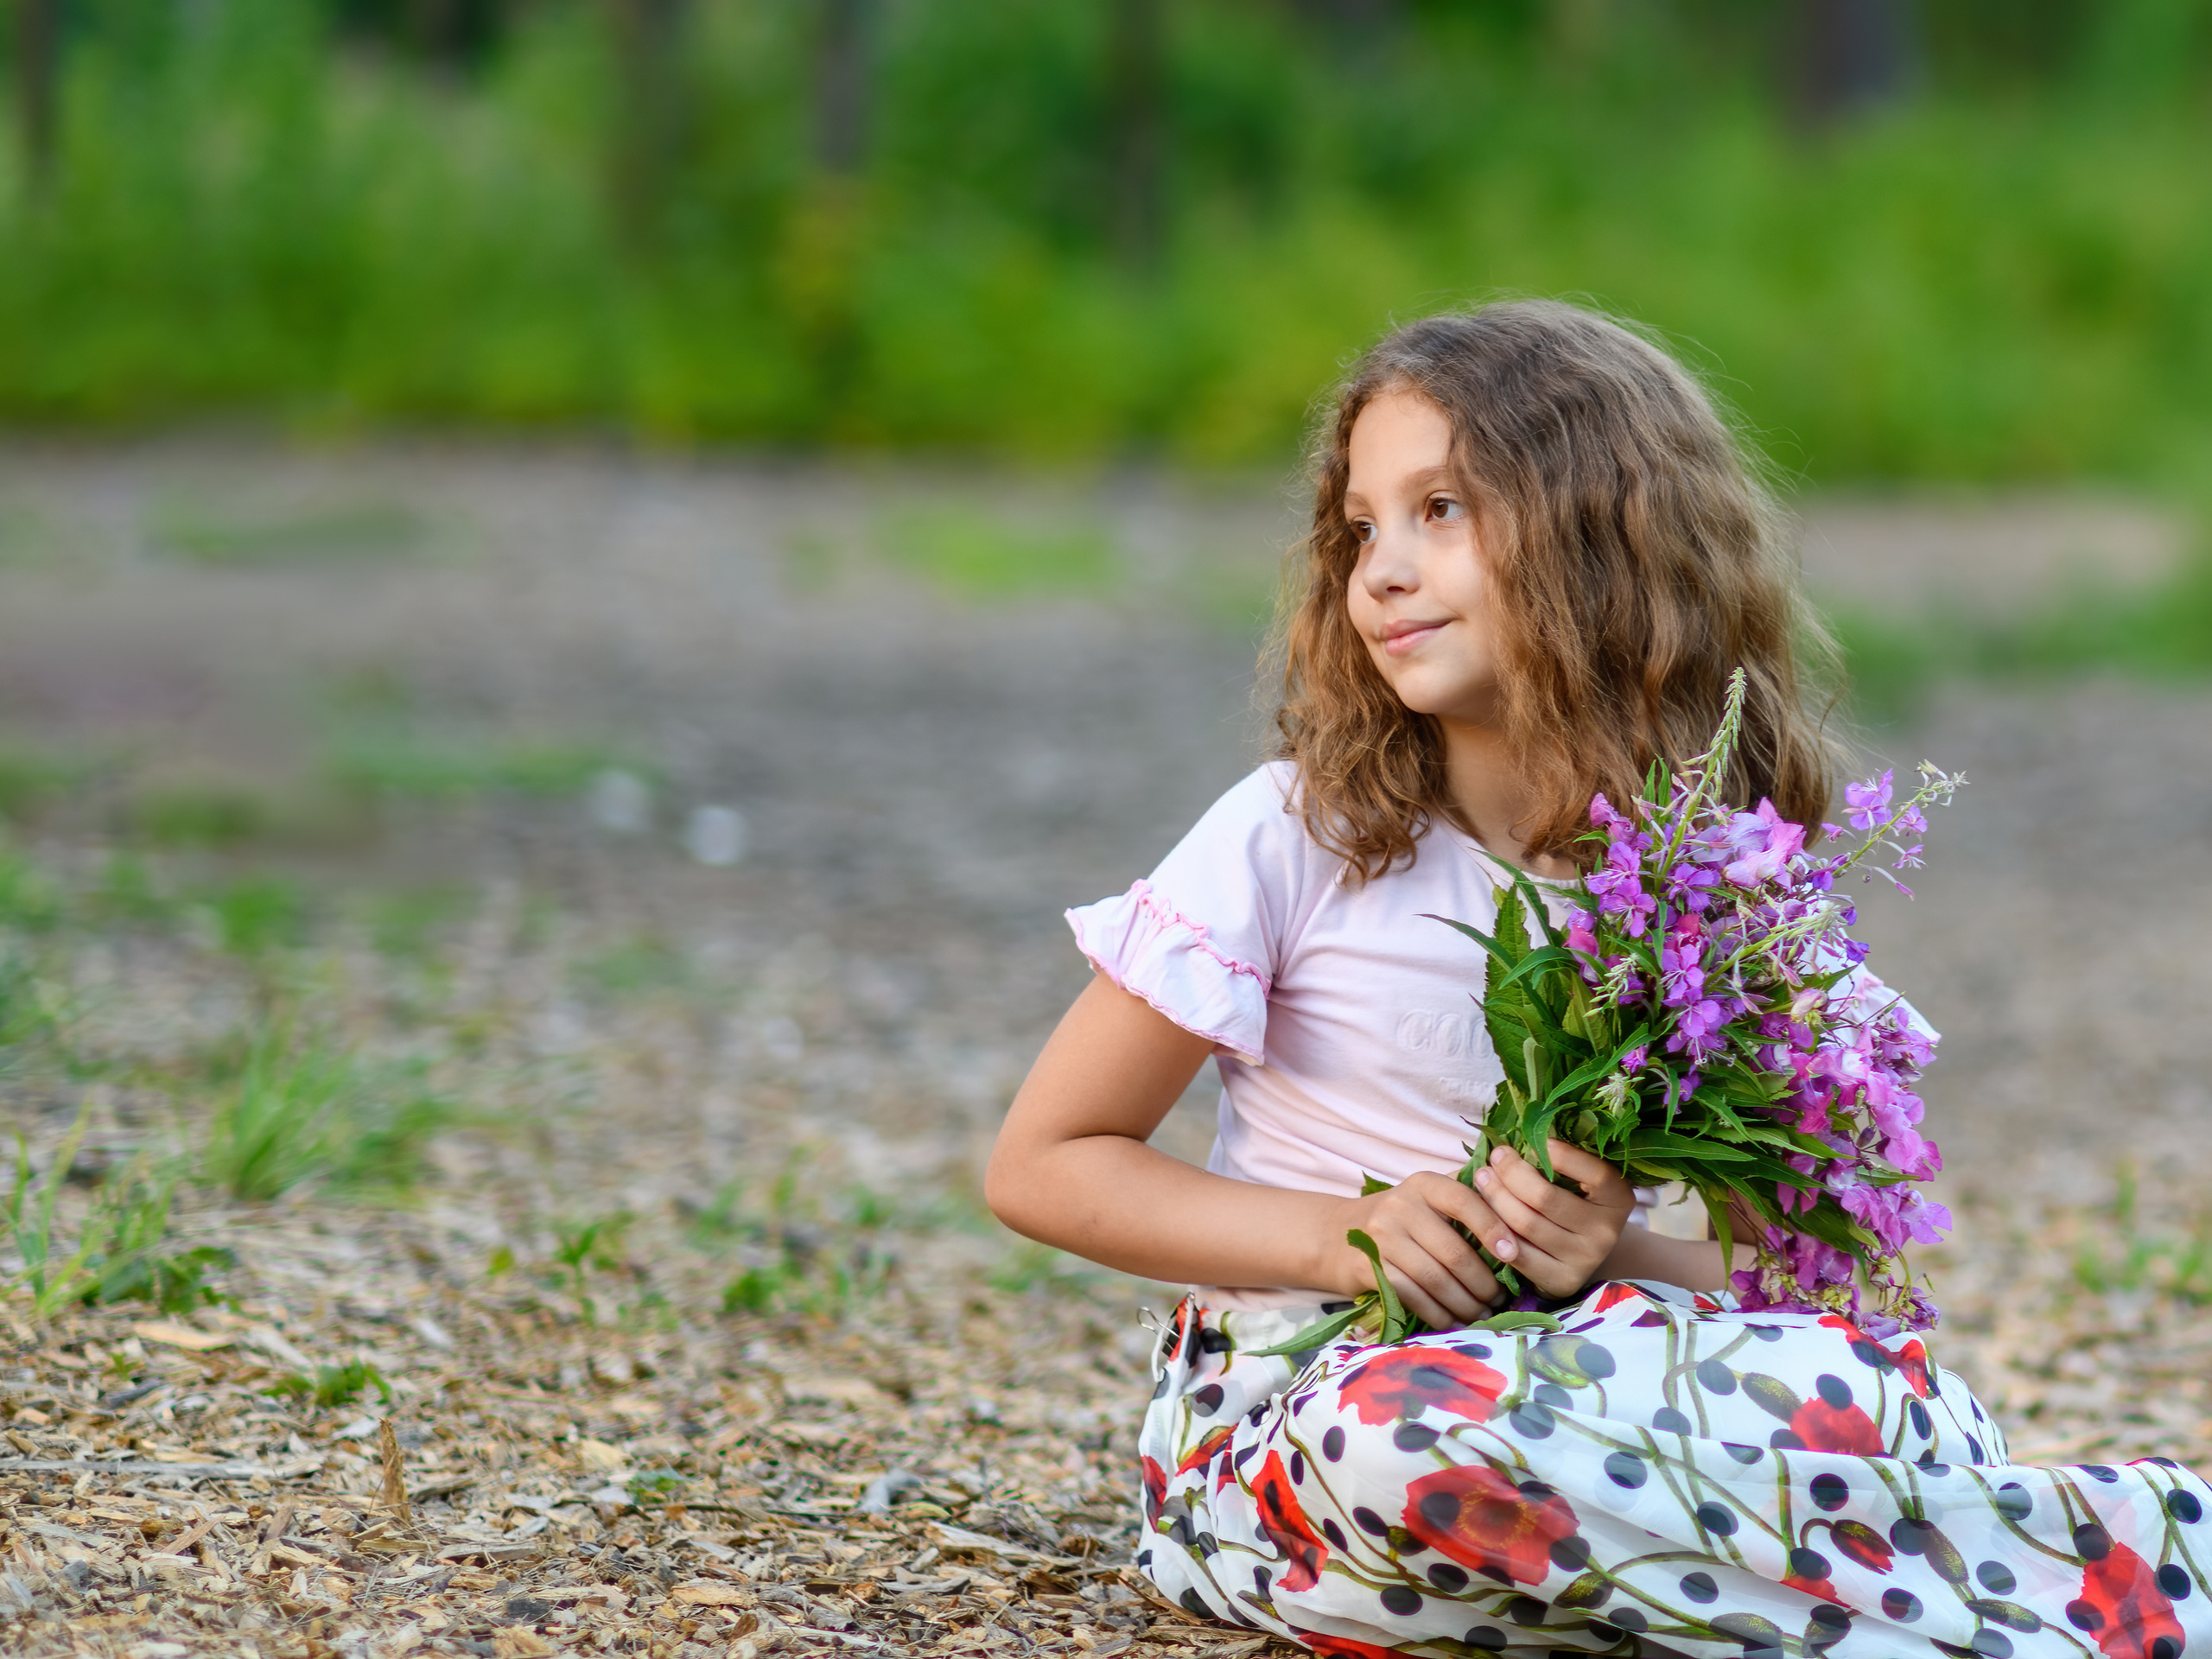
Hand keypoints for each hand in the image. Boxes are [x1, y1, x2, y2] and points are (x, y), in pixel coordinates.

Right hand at [1324, 1171, 1515, 1330]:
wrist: (1337, 1235)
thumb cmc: (1401, 1221)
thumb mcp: (1427, 1200)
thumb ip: (1467, 1201)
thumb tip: (1523, 1217)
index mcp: (1423, 1184)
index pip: (1465, 1201)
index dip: (1493, 1228)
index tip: (1513, 1255)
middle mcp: (1400, 1205)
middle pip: (1453, 1252)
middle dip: (1483, 1283)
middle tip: (1499, 1300)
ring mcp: (1381, 1236)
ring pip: (1435, 1279)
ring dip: (1464, 1304)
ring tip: (1481, 1313)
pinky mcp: (1368, 1266)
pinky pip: (1413, 1296)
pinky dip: (1438, 1313)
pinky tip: (1452, 1320)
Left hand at [1473, 1140, 1635, 1299]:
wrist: (1584, 1252)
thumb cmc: (1575, 1200)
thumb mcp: (1582, 1179)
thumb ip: (1562, 1159)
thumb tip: (1520, 1131)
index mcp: (1618, 1197)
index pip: (1594, 1173)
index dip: (1562, 1154)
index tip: (1535, 1138)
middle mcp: (1606, 1231)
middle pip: (1545, 1198)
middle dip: (1511, 1172)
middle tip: (1495, 1156)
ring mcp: (1584, 1259)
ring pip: (1525, 1224)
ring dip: (1495, 1196)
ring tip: (1482, 1177)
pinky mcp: (1561, 1280)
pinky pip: (1517, 1253)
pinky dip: (1495, 1229)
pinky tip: (1482, 1212)